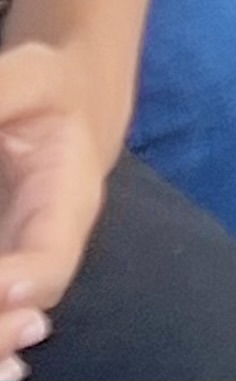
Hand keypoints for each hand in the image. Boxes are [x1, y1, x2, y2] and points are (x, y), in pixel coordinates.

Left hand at [0, 41, 105, 358]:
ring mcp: (14, 267)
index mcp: (67, 200)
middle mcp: (45, 247)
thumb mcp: (28, 74)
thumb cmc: (49, 86)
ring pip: (5, 324)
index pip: (54, 255)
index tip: (2, 288)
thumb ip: (1, 92)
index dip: (29, 278)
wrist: (66, 104)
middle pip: (24, 310)